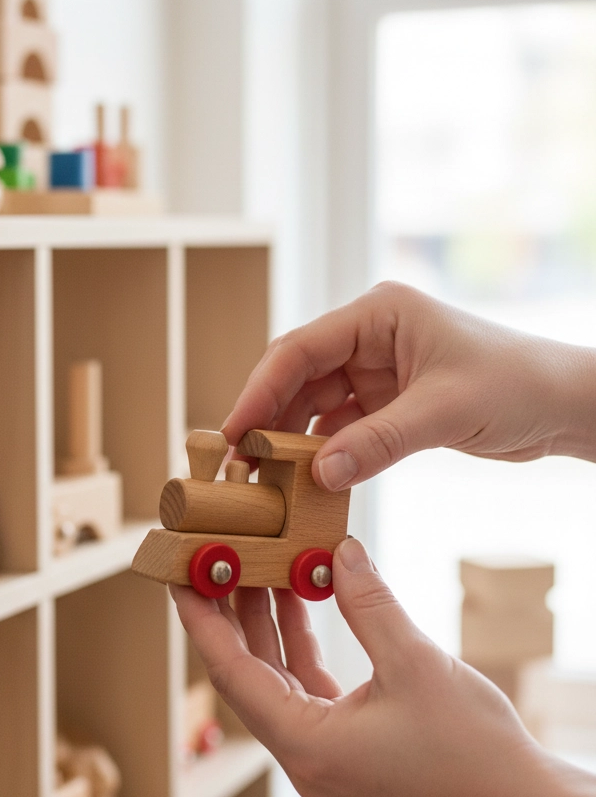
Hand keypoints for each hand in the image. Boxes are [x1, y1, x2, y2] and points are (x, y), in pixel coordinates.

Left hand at [172, 537, 595, 796]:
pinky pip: (307, 685)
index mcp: (305, 745)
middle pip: (247, 671)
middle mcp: (303, 753)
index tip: (177, 576)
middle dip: (228, 613)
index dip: (200, 621)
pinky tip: (303, 597)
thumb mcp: (415, 664)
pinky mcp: (348, 745)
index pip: (231, 672)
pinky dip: (301, 641)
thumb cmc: (475, 754)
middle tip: (213, 558)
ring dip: (268, 621)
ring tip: (258, 563)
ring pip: (277, 675)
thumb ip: (368, 603)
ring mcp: (324, 752)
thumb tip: (340, 550)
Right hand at [221, 282, 595, 489]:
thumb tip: (319, 476)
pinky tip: (306, 481)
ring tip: (266, 479)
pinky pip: (339, 429)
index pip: (300, 349)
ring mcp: (374, 371)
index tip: (235, 431)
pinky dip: (322, 454)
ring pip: (312, 407)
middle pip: (297, 378)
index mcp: (378, 315)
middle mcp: (368, 338)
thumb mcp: (445, 411)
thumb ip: (378, 442)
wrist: (565, 406)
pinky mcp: (384, 403)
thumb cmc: (518, 384)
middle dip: (268, 420)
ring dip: (292, 441)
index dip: (260, 389)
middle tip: (240, 463)